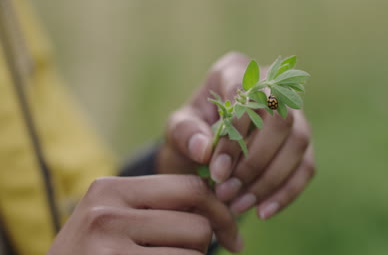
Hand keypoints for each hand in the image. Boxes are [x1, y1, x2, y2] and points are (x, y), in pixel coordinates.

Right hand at [48, 175, 242, 253]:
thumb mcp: (113, 220)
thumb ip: (156, 207)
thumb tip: (221, 207)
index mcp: (111, 189)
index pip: (189, 188)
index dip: (220, 211)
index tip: (233, 235)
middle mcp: (106, 213)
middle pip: (197, 225)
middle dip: (205, 247)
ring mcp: (107, 248)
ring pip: (194, 254)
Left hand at [158, 52, 315, 219]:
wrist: (205, 146)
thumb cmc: (192, 131)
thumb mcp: (177, 129)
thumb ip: (186, 134)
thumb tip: (205, 150)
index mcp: (236, 71)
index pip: (247, 97)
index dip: (236, 135)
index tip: (216, 173)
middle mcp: (272, 86)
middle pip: (281, 119)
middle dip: (255, 161)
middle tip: (226, 192)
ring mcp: (293, 113)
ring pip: (298, 143)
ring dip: (269, 180)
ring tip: (238, 206)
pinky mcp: (302, 142)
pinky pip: (306, 166)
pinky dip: (287, 192)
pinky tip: (263, 211)